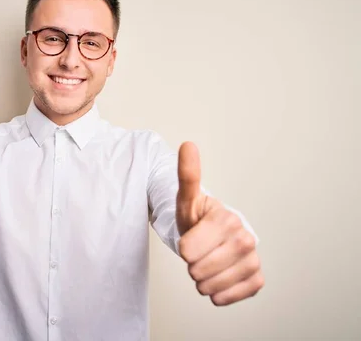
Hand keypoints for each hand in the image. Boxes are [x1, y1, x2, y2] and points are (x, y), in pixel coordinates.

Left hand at [175, 141, 263, 305]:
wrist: (214, 235)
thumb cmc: (197, 217)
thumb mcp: (186, 198)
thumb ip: (187, 175)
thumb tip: (188, 145)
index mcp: (226, 219)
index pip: (187, 251)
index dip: (183, 248)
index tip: (191, 238)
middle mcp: (245, 238)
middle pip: (198, 270)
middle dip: (192, 264)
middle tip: (199, 251)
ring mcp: (253, 259)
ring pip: (212, 287)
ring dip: (203, 280)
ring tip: (207, 263)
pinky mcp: (257, 278)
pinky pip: (230, 296)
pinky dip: (220, 293)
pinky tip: (220, 277)